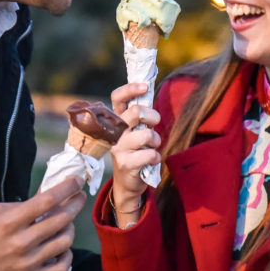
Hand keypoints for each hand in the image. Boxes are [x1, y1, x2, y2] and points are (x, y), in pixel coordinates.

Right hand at [0, 176, 85, 270]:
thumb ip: (21, 205)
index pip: (47, 200)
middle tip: (79, 198)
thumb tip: (47, 195)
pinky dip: (67, 256)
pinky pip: (60, 268)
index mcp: (9, 222)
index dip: (67, 188)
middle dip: (75, 205)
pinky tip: (62, 249)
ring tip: (66, 223)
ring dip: (70, 229)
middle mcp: (20, 242)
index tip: (77, 181)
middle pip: (61, 220)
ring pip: (64, 242)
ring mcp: (26, 263)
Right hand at [109, 83, 159, 207]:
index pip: (117, 98)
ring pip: (146, 135)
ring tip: (152, 146)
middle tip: (155, 124)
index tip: (145, 87)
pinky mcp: (126, 164)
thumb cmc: (135, 151)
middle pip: (135, 112)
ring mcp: (118, 148)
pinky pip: (150, 154)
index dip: (130, 89)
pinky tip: (150, 161)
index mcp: (115, 120)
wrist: (127, 183)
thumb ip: (139, 116)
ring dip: (156, 140)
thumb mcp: (135, 131)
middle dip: (152, 116)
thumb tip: (147, 90)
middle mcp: (113, 132)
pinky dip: (156, 157)